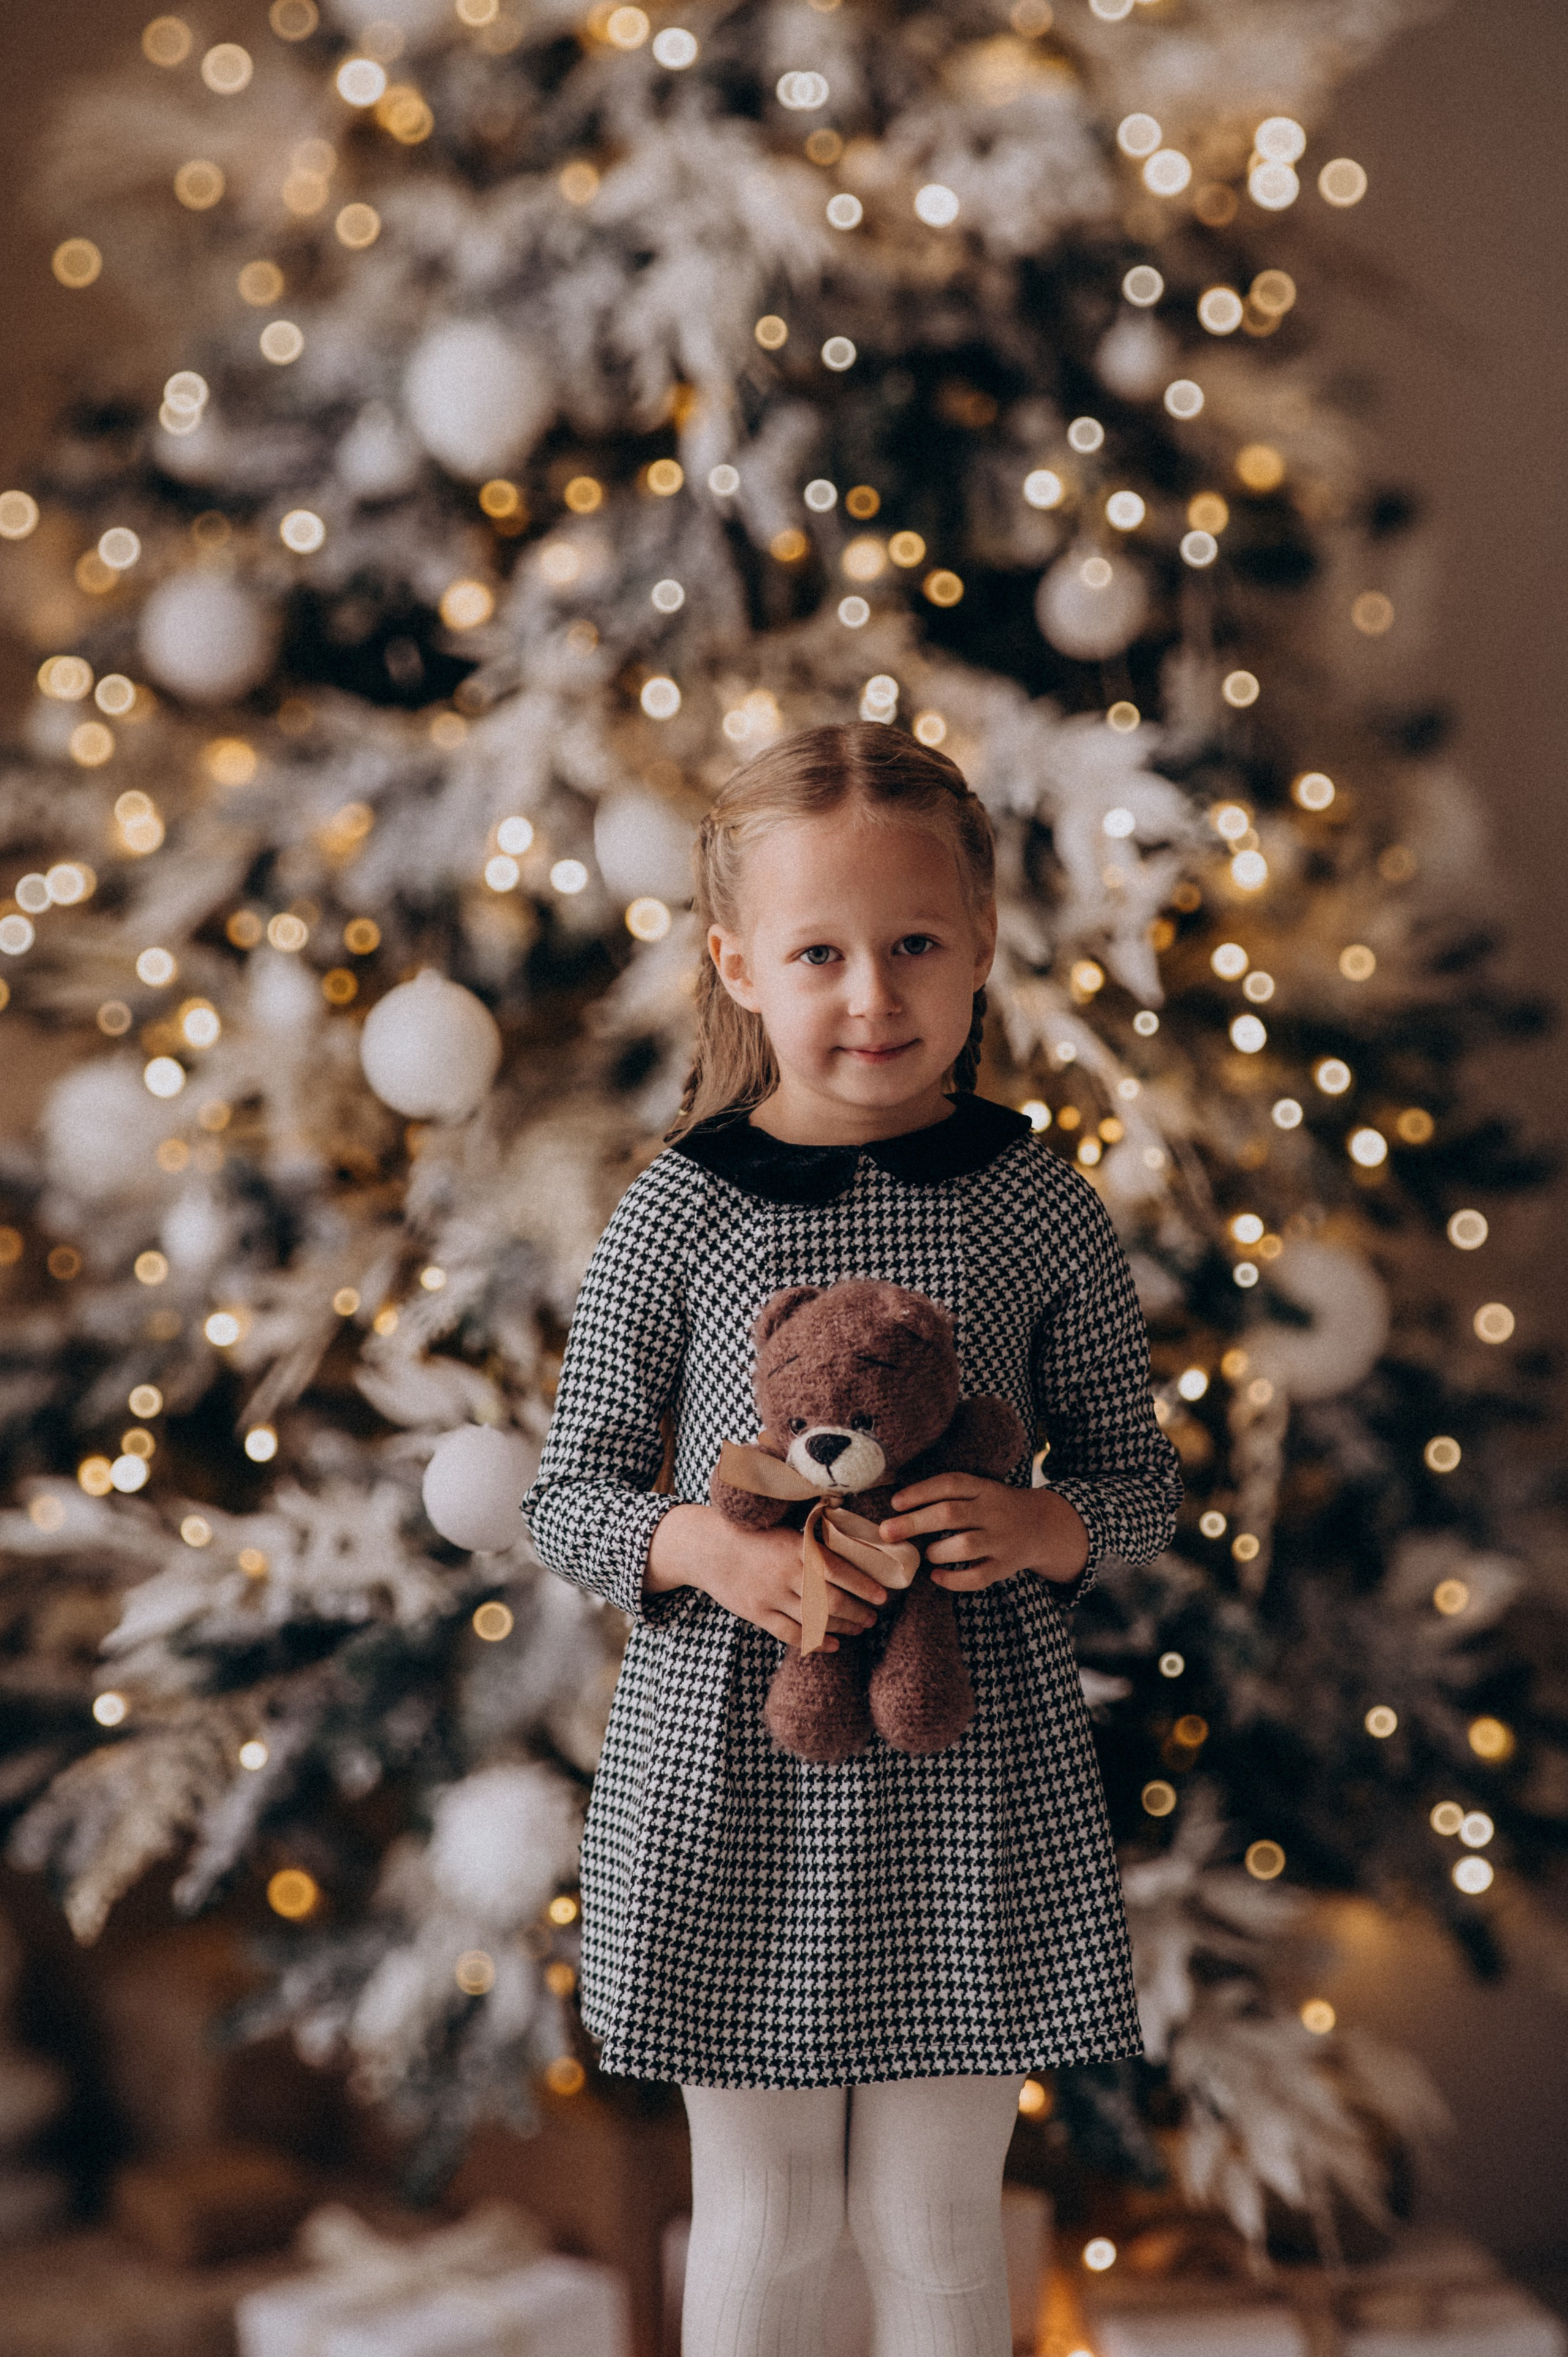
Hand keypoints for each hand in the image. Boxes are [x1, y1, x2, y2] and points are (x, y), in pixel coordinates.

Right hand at [645, 1502, 887, 1648]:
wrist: (707, 1547)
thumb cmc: (752, 1535)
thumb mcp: (784, 1529)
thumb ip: (813, 1540)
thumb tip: (854, 1541)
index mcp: (795, 1547)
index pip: (837, 1570)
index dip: (863, 1585)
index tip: (882, 1595)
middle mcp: (784, 1573)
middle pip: (830, 1601)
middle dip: (858, 1612)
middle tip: (874, 1616)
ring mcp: (769, 1596)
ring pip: (814, 1620)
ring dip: (842, 1627)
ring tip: (860, 1627)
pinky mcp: (757, 1613)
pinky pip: (791, 1634)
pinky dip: (815, 1642)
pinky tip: (832, 1644)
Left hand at [878, 1477, 1089, 1590]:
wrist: (1042, 1526)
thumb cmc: (994, 1507)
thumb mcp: (979, 1490)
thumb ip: (947, 1495)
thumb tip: (896, 1505)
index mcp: (984, 1488)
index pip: (951, 1484)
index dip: (921, 1492)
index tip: (894, 1503)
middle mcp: (993, 1512)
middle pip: (951, 1514)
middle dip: (915, 1523)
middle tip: (887, 1532)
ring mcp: (1001, 1540)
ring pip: (965, 1546)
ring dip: (937, 1551)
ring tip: (926, 1553)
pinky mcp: (1004, 1566)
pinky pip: (977, 1577)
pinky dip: (953, 1580)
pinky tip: (936, 1576)